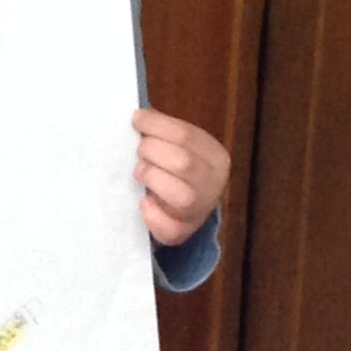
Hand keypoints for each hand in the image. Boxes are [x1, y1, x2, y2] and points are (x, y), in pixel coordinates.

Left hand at [131, 108, 229, 246]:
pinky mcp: (183, 233)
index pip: (186, 135)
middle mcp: (213, 183)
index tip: (136, 119)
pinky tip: (143, 201)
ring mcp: (200, 211)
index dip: (157, 125)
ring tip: (140, 173)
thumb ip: (164, 133)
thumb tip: (139, 117)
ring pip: (181, 196)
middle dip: (153, 152)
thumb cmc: (178, 170)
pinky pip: (169, 228)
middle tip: (139, 151)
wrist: (187, 207)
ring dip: (153, 179)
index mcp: (215, 156)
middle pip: (183, 163)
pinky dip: (151, 214)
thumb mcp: (179, 147)